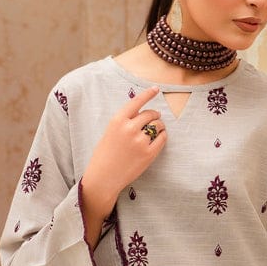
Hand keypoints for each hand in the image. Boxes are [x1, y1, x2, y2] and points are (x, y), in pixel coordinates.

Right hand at [80, 87, 166, 247]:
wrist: (104, 176)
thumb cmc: (105, 154)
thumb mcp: (110, 132)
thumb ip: (125, 122)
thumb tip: (144, 114)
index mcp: (117, 121)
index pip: (136, 102)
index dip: (148, 94)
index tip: (156, 89)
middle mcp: (129, 129)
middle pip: (150, 114)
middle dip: (154, 115)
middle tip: (155, 118)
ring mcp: (140, 141)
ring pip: (158, 125)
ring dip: (160, 125)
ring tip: (156, 130)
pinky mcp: (148, 154)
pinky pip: (162, 138)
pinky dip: (163, 136)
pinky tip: (159, 138)